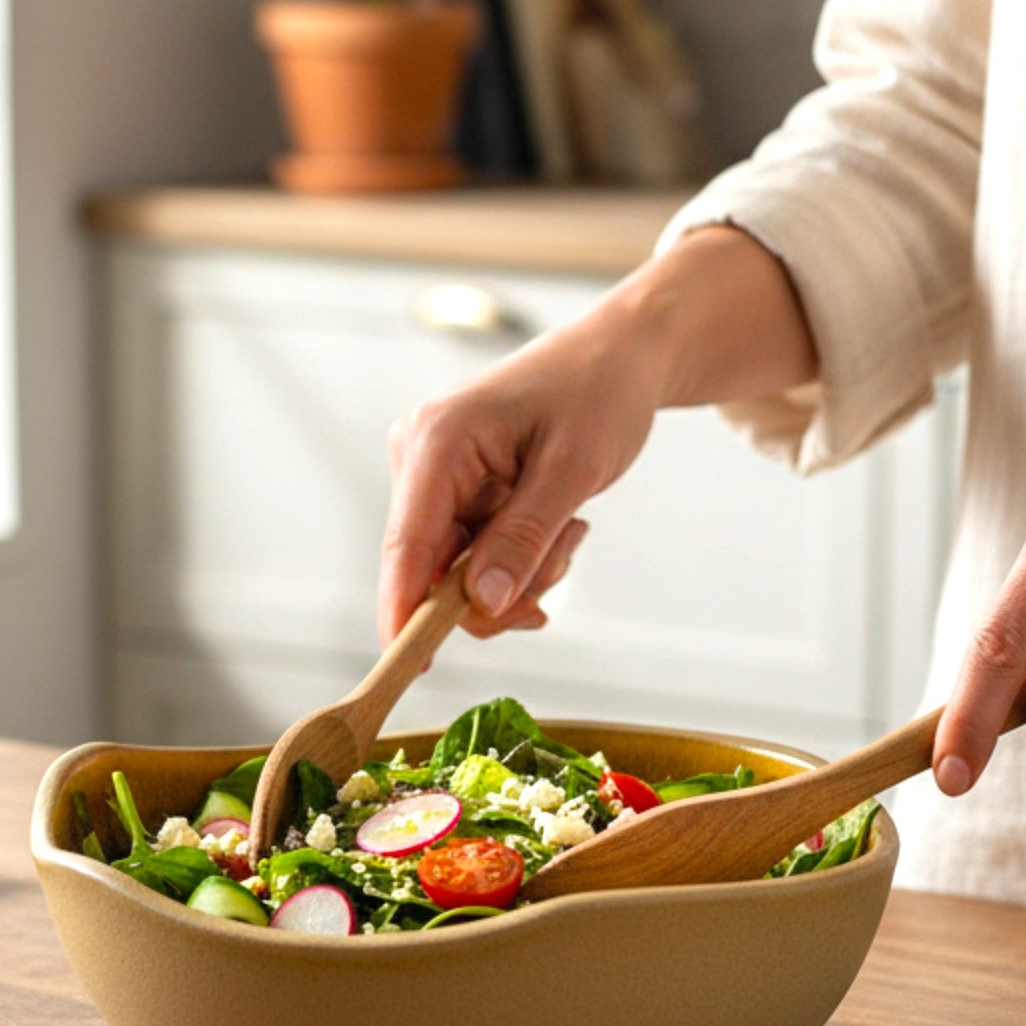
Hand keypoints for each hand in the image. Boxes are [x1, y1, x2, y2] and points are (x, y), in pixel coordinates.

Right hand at [379, 226, 819, 642]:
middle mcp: (420, 455)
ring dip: (516, 573)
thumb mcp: (573, 472)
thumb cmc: (599, 393)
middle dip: (496, 589)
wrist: (620, 357)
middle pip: (432, 568)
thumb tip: (482, 605)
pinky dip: (516, 558)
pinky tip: (555, 526)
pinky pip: (472, 553)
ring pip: (457, 569)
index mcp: (438, 440)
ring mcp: (432, 473)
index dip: (405, 612)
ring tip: (568, 531)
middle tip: (558, 571)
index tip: (409, 668)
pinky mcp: (451, 487)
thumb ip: (524, 540)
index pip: (407, 545)